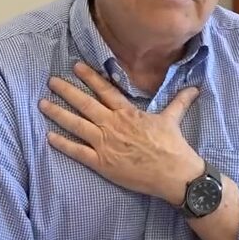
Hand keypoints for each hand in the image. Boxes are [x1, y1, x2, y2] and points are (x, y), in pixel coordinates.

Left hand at [39, 62, 202, 203]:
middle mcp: (113, 124)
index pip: (105, 90)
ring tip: (43, 104)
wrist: (173, 173)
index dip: (89, 77)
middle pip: (85, 103)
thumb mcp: (173, 119)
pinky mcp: (102, 163)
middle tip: (51, 81)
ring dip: (58, 113)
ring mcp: (105, 143)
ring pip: (76, 124)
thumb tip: (195, 88)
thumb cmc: (173, 145)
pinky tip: (49, 137)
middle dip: (66, 91)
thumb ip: (179, 101)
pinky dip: (63, 144)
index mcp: (128, 112)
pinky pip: (78, 151)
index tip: (76, 66)